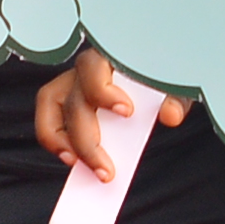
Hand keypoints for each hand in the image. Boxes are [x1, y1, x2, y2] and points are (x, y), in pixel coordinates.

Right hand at [35, 45, 188, 180]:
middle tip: (105, 169)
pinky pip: (49, 116)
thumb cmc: (159, 73)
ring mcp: (74, 81)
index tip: (126, 112)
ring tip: (77, 163)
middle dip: (86, 140)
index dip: (105, 92)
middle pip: (75, 100)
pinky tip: (71, 157)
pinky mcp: (68, 98)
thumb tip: (170, 115)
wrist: (156, 72)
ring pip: (51, 103)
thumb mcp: (173, 82)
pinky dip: (54, 138)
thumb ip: (175, 96)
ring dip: (59, 138)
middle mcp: (88, 67)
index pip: (96, 68)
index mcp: (112, 54)